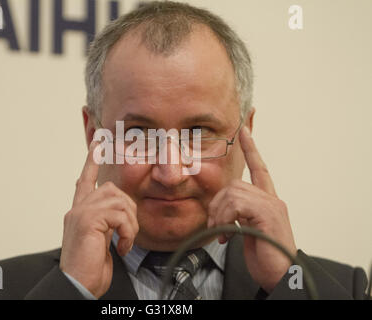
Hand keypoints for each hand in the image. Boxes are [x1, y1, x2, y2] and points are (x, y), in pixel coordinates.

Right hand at [59, 142, 138, 297]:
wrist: (77, 285)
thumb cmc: (89, 268)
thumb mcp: (100, 242)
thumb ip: (105, 223)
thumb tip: (118, 215)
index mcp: (79, 213)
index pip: (85, 180)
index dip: (91, 160)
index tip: (98, 142)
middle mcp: (77, 209)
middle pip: (110, 189)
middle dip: (127, 208)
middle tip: (127, 233)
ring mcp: (80, 213)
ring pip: (119, 201)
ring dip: (129, 224)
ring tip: (124, 242)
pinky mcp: (87, 220)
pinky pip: (120, 215)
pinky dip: (127, 233)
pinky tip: (121, 247)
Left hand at [207, 127, 296, 292]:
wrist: (280, 275)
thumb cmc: (264, 254)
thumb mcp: (246, 230)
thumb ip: (238, 214)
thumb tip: (218, 210)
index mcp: (267, 201)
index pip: (260, 168)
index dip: (251, 149)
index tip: (244, 130)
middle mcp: (272, 199)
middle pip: (234, 185)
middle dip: (217, 204)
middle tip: (215, 226)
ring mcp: (272, 206)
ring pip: (233, 193)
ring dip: (220, 215)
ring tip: (221, 233)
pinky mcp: (269, 215)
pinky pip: (237, 205)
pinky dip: (226, 219)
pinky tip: (228, 235)